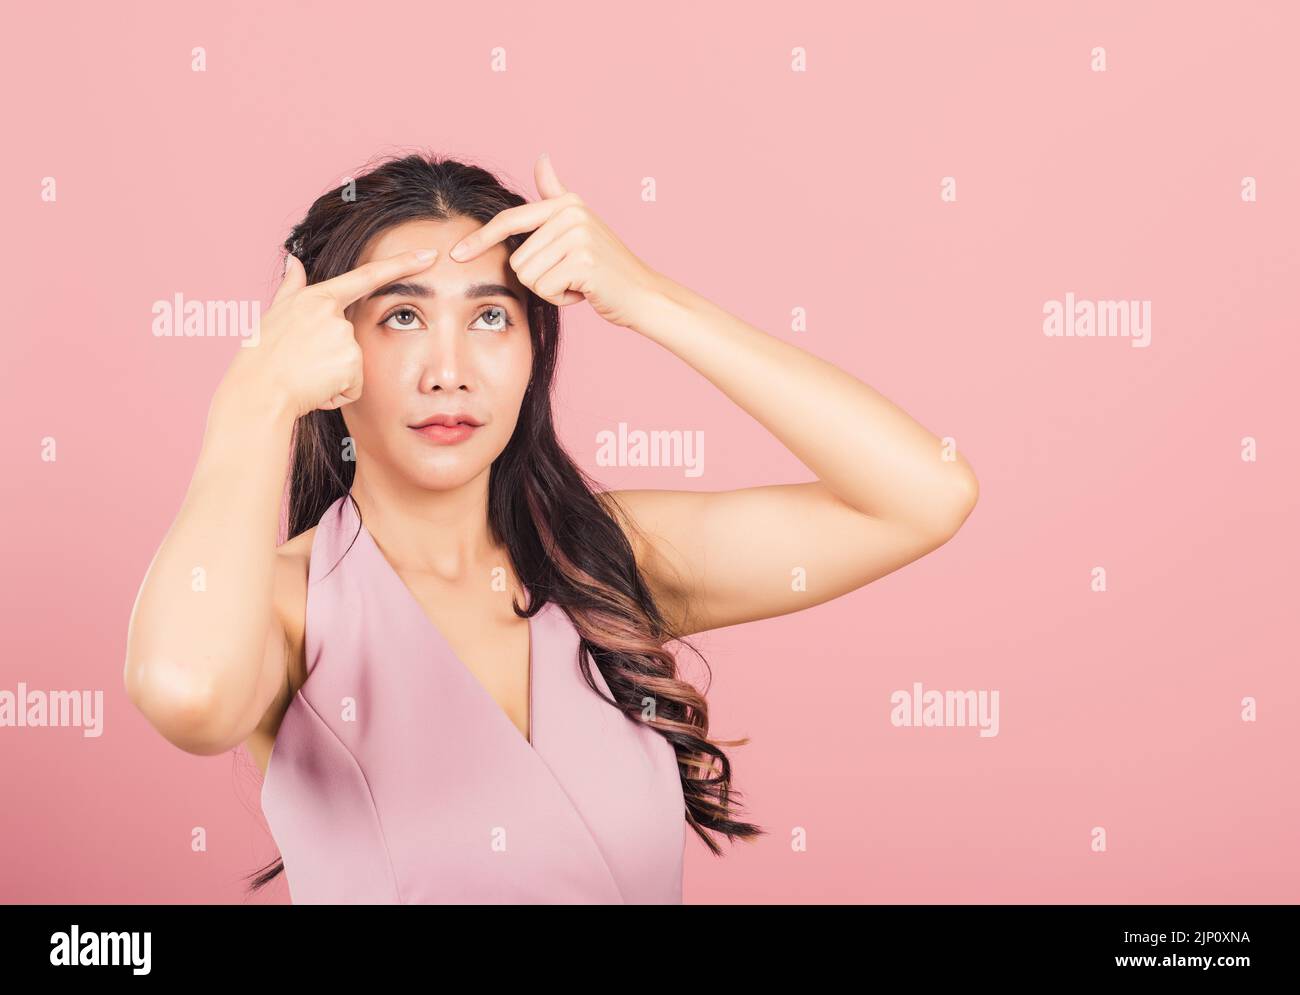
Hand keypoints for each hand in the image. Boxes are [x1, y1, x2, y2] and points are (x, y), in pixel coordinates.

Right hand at [222, 248, 437, 418]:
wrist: (259, 391)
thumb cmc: (263, 356)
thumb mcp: (276, 314)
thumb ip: (292, 287)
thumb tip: (294, 260)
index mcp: (317, 298)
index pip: (366, 276)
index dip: (401, 264)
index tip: (428, 254)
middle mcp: (334, 314)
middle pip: (352, 337)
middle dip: (333, 356)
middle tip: (301, 363)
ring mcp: (345, 338)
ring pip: (354, 364)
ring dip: (334, 376)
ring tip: (306, 375)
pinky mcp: (353, 365)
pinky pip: (355, 385)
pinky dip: (338, 392)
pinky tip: (316, 388)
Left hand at [448, 153, 663, 329]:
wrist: (643, 295)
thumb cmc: (607, 267)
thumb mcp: (580, 224)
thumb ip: (556, 193)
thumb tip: (541, 157)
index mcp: (566, 203)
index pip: (509, 220)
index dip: (480, 239)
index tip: (456, 253)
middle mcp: (571, 213)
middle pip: (517, 258)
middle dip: (538, 278)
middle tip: (569, 276)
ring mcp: (578, 236)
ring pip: (528, 275)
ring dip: (549, 289)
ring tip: (576, 282)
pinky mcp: (582, 262)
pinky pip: (544, 289)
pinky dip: (561, 299)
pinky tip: (583, 292)